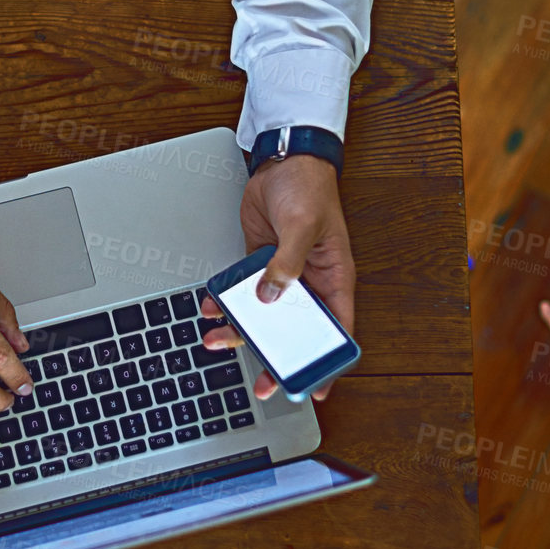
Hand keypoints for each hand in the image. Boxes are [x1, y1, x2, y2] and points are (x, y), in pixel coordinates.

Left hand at [200, 155, 353, 402]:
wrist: (283, 160)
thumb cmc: (310, 187)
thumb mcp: (303, 225)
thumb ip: (287, 263)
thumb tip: (270, 296)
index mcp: (333, 278)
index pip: (337, 330)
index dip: (330, 362)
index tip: (317, 388)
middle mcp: (308, 282)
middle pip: (295, 331)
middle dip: (277, 357)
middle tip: (263, 382)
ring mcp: (281, 273)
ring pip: (263, 315)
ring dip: (242, 330)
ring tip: (220, 339)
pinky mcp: (257, 262)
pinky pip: (241, 291)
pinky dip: (225, 301)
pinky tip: (211, 306)